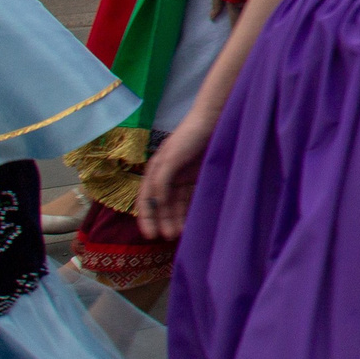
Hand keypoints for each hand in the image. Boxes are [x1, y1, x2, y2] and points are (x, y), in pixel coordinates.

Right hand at [133, 115, 212, 240]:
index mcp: (155, 170)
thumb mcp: (170, 158)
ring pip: (175, 204)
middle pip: (160, 204)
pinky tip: (190, 222)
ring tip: (179, 234)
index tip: (150, 235)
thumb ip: (161, 180)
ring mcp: (182, 176)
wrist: (214, 120)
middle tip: (167, 238)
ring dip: (175, 219)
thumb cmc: (189, 136)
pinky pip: (190, 198)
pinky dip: (188, 210)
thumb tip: (155, 202)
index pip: (145, 199)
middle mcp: (166, 175)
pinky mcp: (198, 177)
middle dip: (162, 221)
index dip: (146, 217)